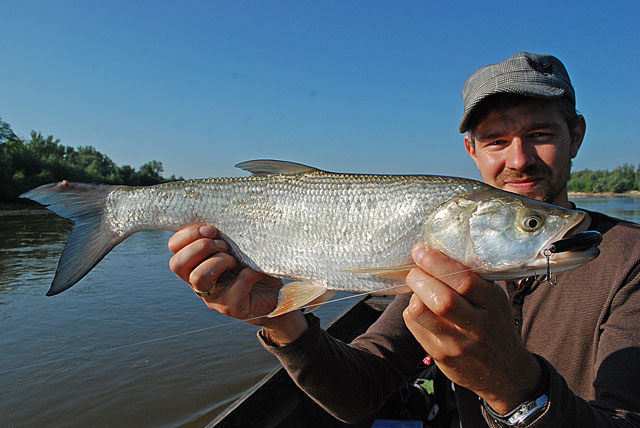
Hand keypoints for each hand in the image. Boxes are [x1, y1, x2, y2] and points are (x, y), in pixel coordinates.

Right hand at [168, 225, 307, 341]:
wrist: (274, 293)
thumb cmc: (253, 264)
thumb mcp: (237, 245)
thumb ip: (224, 234)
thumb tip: (223, 214)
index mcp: (196, 263)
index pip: (174, 247)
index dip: (188, 234)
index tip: (212, 228)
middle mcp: (198, 281)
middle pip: (177, 264)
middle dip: (201, 247)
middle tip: (224, 245)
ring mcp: (213, 297)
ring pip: (198, 277)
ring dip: (219, 262)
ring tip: (236, 261)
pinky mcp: (231, 307)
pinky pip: (233, 291)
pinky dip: (246, 277)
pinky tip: (255, 272)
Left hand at [402, 245, 542, 413]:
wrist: (503, 373)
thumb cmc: (494, 326)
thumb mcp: (494, 300)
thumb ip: (472, 279)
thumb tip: (438, 249)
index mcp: (493, 304)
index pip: (464, 281)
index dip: (437, 262)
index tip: (421, 250)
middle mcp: (477, 326)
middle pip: (440, 299)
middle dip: (420, 278)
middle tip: (415, 269)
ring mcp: (457, 344)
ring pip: (420, 311)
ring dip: (413, 293)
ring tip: (419, 288)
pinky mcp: (440, 356)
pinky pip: (414, 324)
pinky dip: (412, 309)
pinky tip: (422, 307)